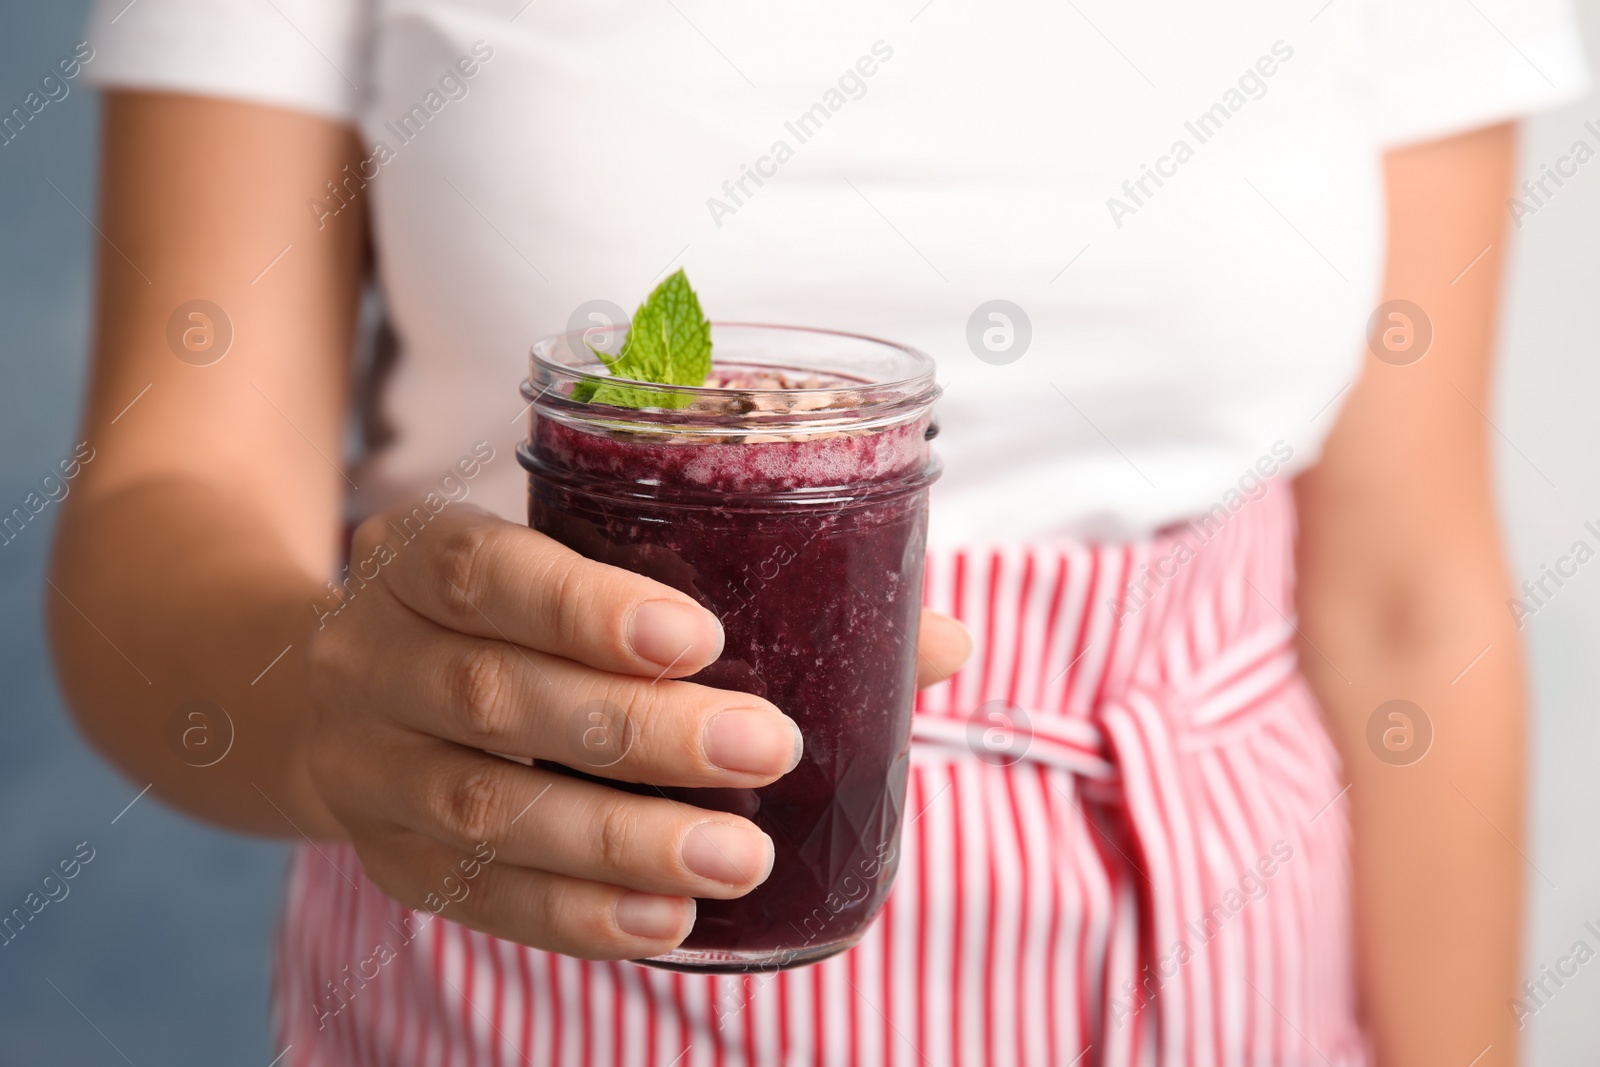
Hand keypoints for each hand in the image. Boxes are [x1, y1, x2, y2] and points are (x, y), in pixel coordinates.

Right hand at [304, 503, 968, 959]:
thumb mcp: (579, 565)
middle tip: (766, 750)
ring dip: (621, 844)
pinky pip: (477, 901)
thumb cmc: (509, 616)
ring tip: (740, 859)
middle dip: (638, 734)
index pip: (486, 572)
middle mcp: (372, 658)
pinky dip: (575, 918)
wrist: (337, 694)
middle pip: (493, 700)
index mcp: (419, 555)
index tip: (697, 637)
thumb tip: (939, 641)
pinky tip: (667, 924)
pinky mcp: (388, 861)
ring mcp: (368, 770)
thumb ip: (740, 588)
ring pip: (485, 815)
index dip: (584, 608)